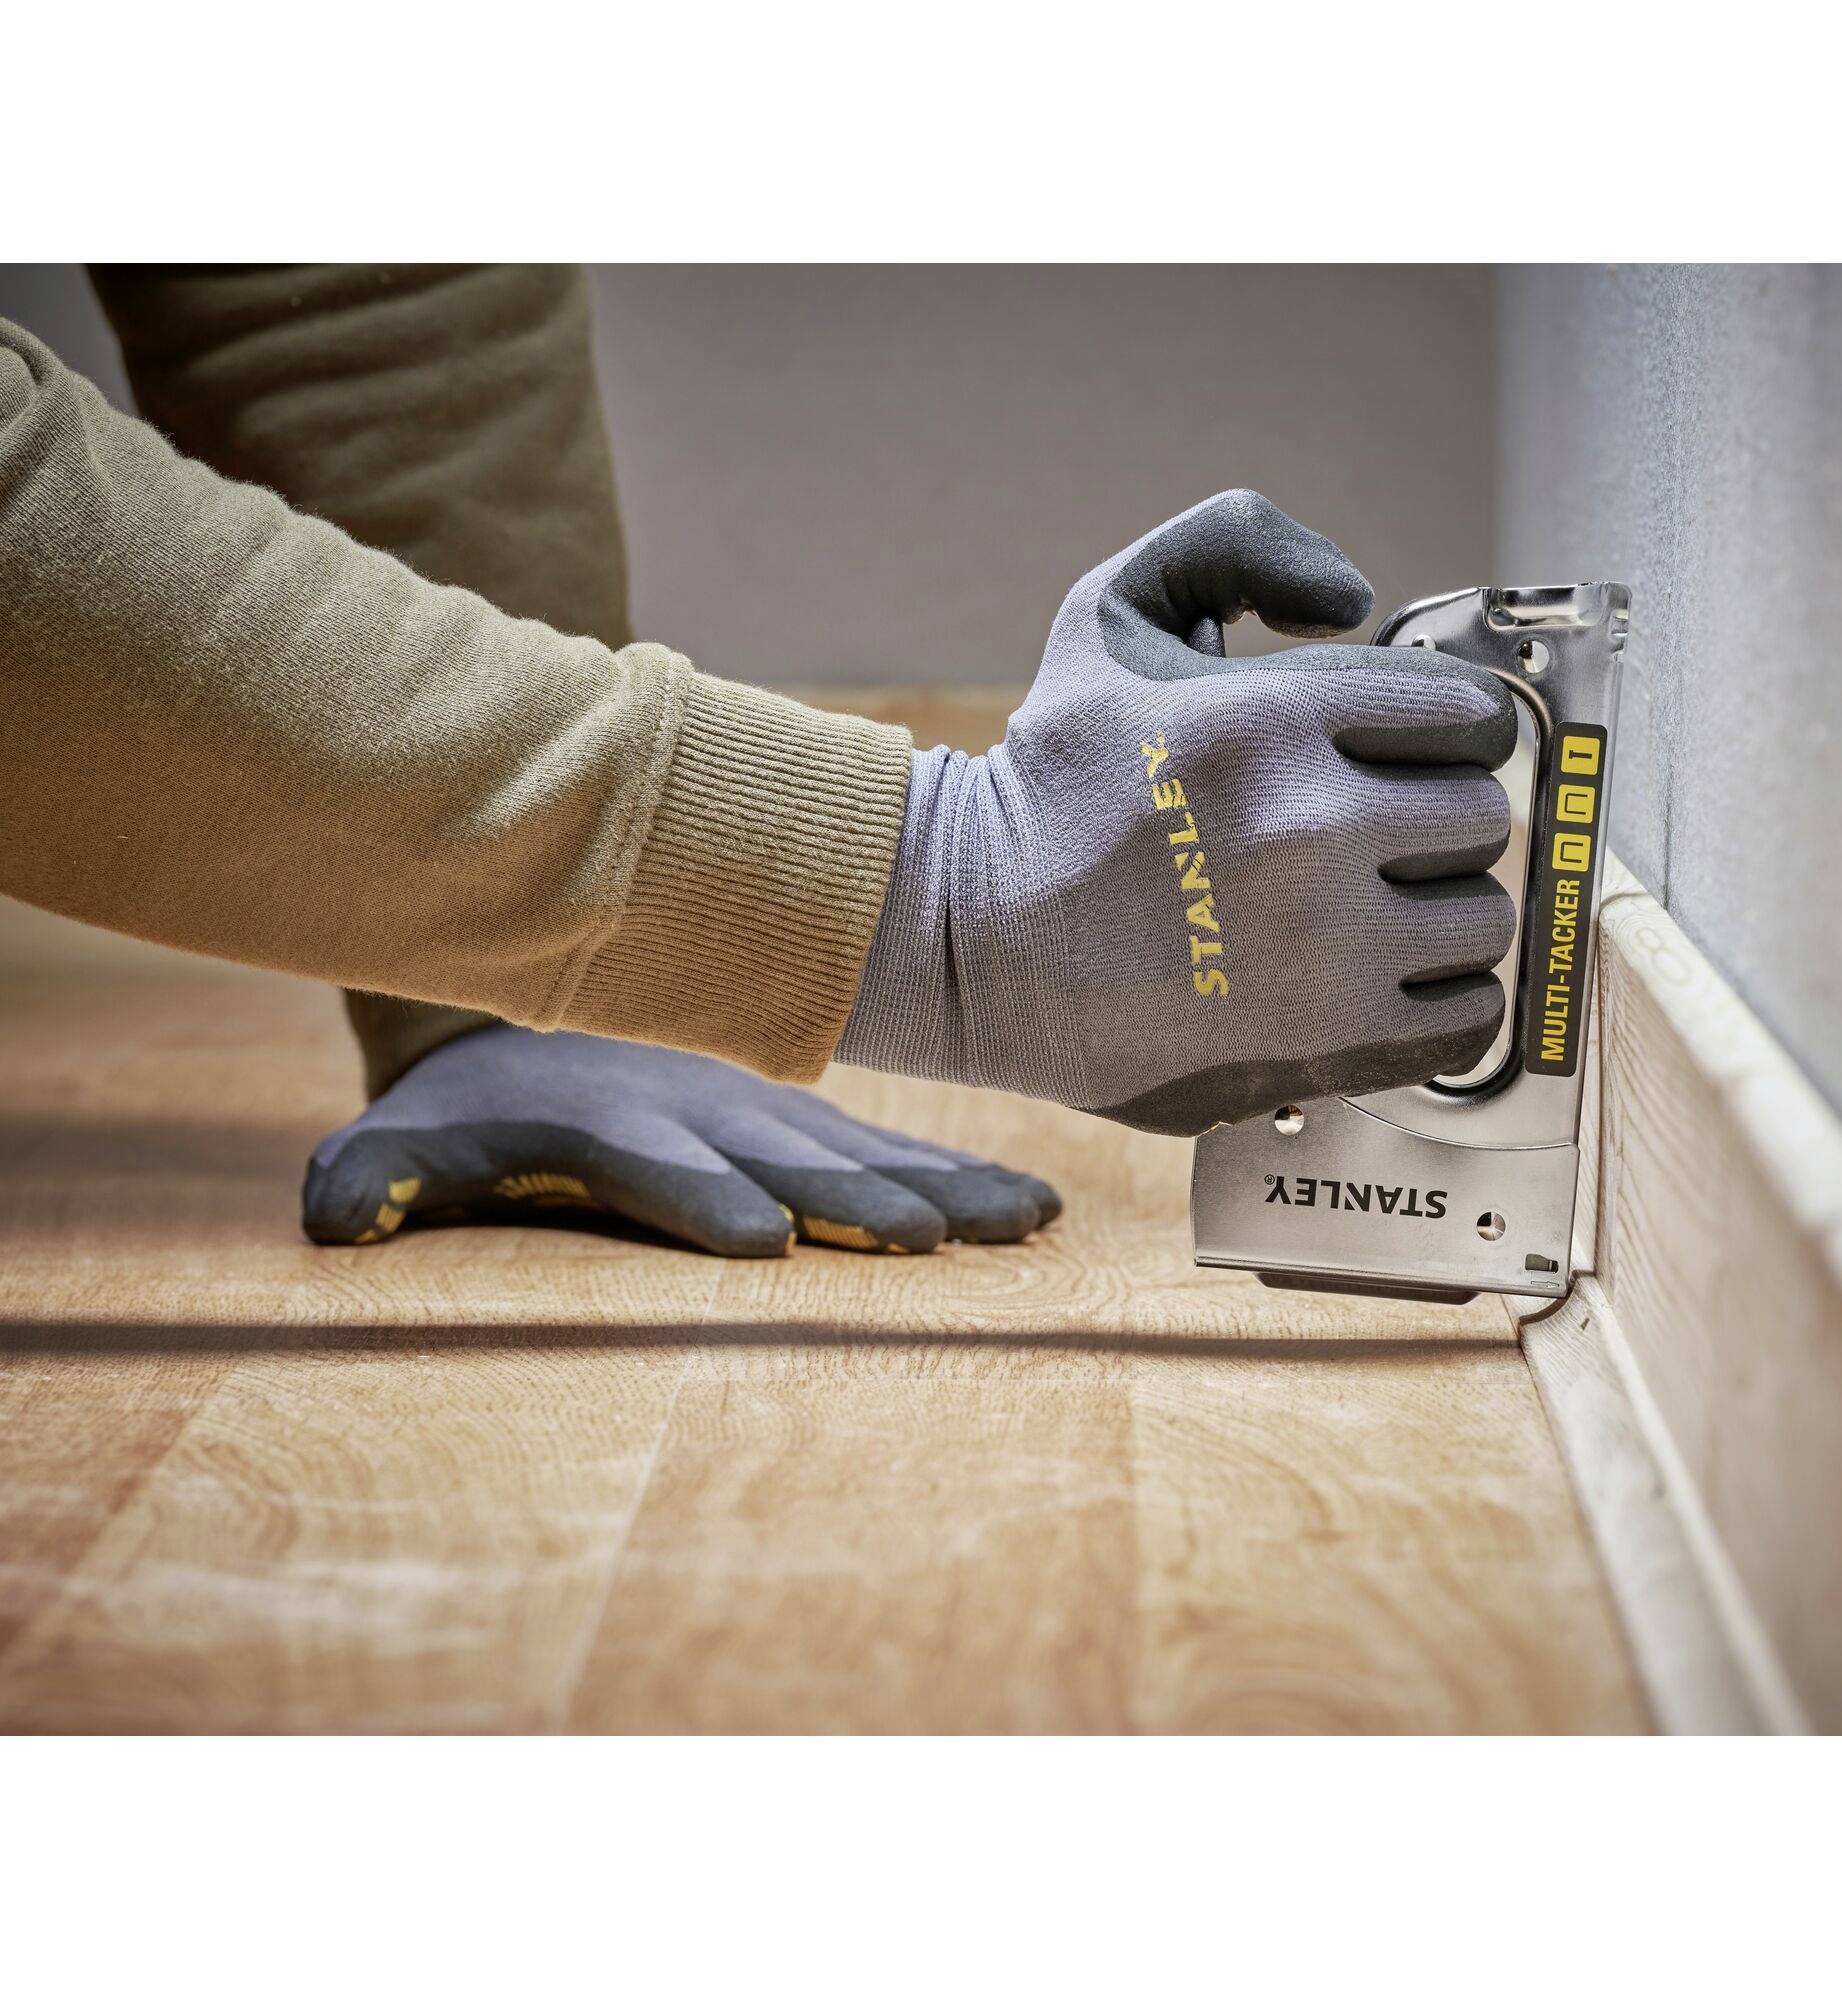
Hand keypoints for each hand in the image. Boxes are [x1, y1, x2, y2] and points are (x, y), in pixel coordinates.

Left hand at [303, 1027, 1060, 1254]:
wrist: (539, 995)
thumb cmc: (469, 1102)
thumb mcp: (401, 1133)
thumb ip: (368, 1176)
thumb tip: (329, 1214)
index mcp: (609, 1124)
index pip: (660, 1166)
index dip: (705, 1198)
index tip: (765, 1238)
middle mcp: (705, 1114)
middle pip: (787, 1159)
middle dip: (855, 1199)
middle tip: (924, 1242)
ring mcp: (765, 1115)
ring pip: (863, 1151)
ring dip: (939, 1189)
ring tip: (1020, 1224)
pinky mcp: (805, 1124)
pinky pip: (892, 1148)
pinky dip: (962, 1175)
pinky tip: (1031, 1209)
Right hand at [838, 489, 1516, 1134]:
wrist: (969, 940)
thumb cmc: (1050, 783)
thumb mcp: (1109, 610)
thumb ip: (1236, 543)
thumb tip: (1354, 600)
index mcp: (1273, 719)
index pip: (1472, 716)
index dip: (1446, 732)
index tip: (1406, 755)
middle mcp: (1311, 831)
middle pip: (1481, 819)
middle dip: (1433, 821)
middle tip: (1376, 836)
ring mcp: (1325, 950)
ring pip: (1481, 921)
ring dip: (1438, 914)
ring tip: (1372, 913)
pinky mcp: (1326, 1044)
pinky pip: (1467, 1022)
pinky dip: (1440, 1003)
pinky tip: (1381, 981)